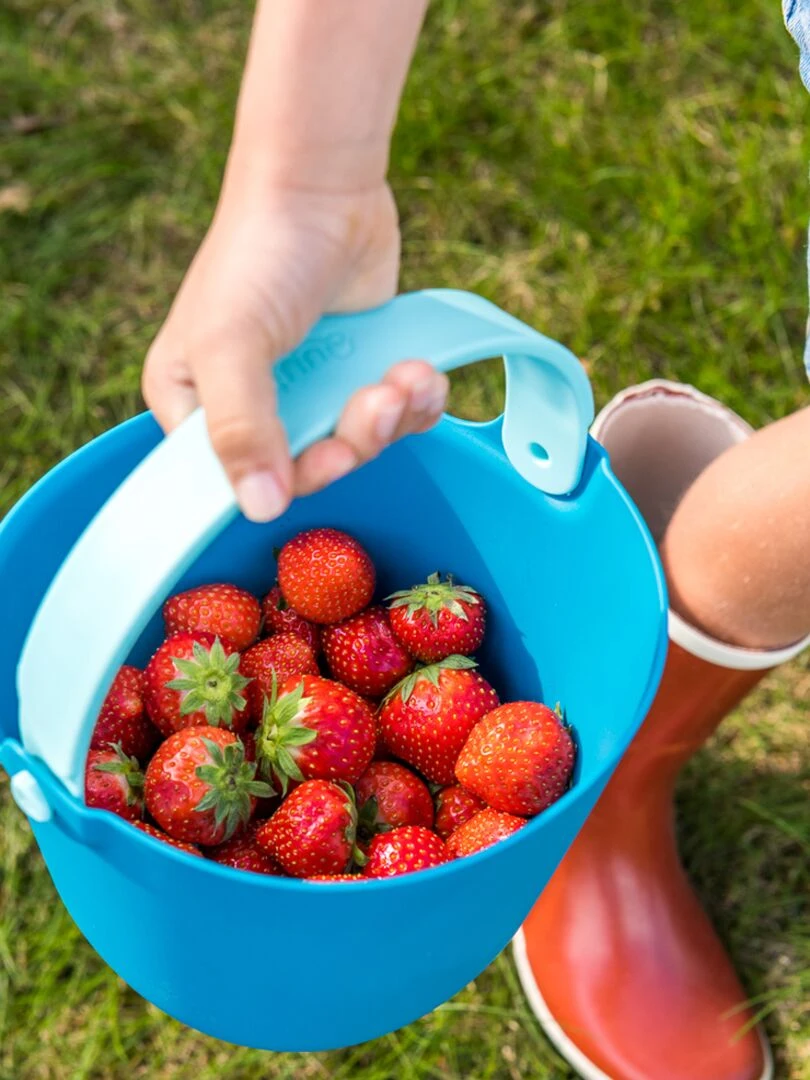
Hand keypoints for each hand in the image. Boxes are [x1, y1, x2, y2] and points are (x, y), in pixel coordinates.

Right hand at [142, 181, 447, 520]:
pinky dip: (416, 404)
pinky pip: (395, 419)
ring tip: (406, 377)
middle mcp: (252, 407)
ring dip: (391, 420)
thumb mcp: (232, 344)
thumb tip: (260, 508)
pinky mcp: (359, 373)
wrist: (324, 185)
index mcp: (195, 406)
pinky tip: (421, 373)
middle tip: (377, 403)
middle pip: (308, 470)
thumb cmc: (258, 255)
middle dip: (354, 442)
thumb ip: (241, 428)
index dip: (286, 480)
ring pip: (359, 446)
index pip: (237, 482)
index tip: (328, 454)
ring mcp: (311, 391)